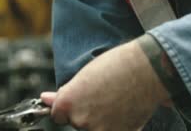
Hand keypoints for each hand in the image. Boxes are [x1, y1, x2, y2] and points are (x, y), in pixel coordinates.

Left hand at [41, 40, 169, 130]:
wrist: (146, 69)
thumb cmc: (116, 66)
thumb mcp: (83, 75)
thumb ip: (64, 93)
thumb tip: (44, 99)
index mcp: (67, 103)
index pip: (58, 115)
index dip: (69, 107)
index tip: (79, 100)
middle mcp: (80, 120)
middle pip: (77, 122)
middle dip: (87, 112)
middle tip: (102, 95)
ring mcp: (99, 130)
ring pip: (95, 128)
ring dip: (102, 120)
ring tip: (114, 101)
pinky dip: (116, 124)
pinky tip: (123, 110)